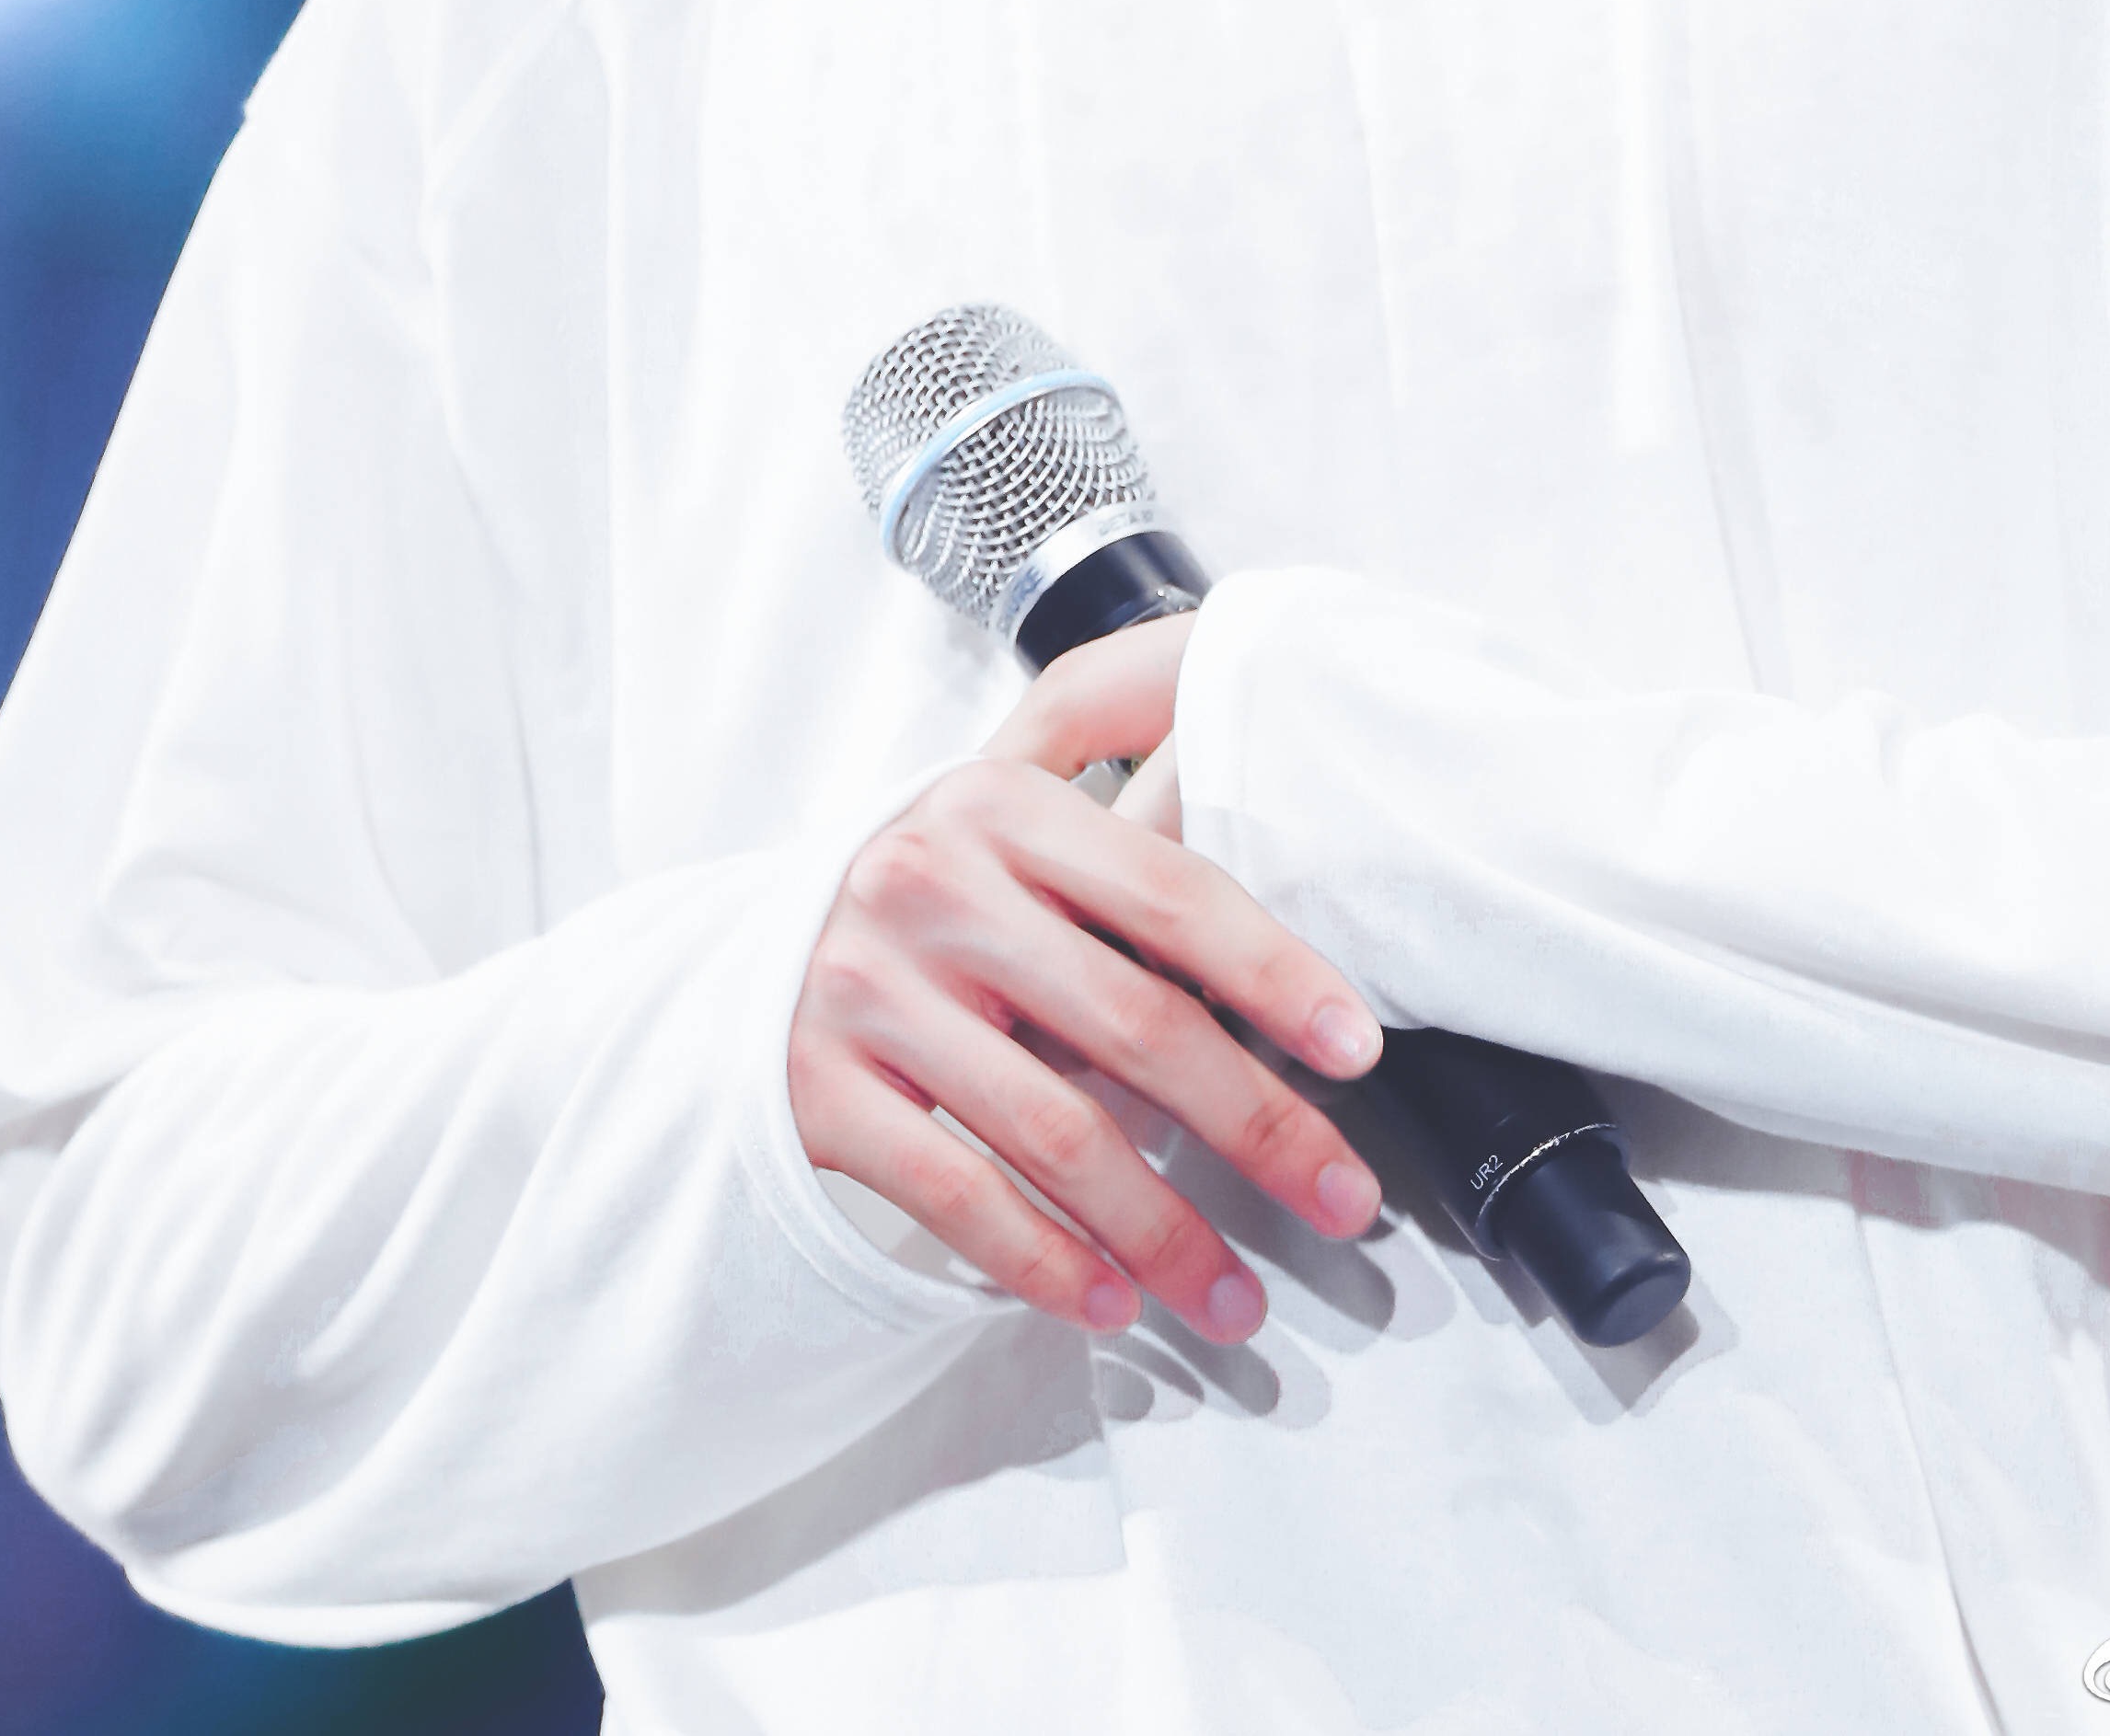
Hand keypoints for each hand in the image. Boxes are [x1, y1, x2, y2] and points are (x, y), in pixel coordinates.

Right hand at [788, 616, 1381, 1343]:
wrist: (752, 949)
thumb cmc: (933, 896)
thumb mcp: (1016, 834)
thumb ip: (1130, 867)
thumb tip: (1294, 977)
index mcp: (1003, 805)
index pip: (1170, 892)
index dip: (1276, 974)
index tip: (1357, 1052)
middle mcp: (931, 883)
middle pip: (1132, 1023)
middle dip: (1258, 1125)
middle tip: (1344, 1202)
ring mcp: (867, 989)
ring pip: (1056, 1132)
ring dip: (1165, 1231)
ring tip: (1237, 1296)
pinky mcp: (816, 1091)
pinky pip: (959, 1196)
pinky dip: (1046, 1262)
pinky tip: (1111, 1303)